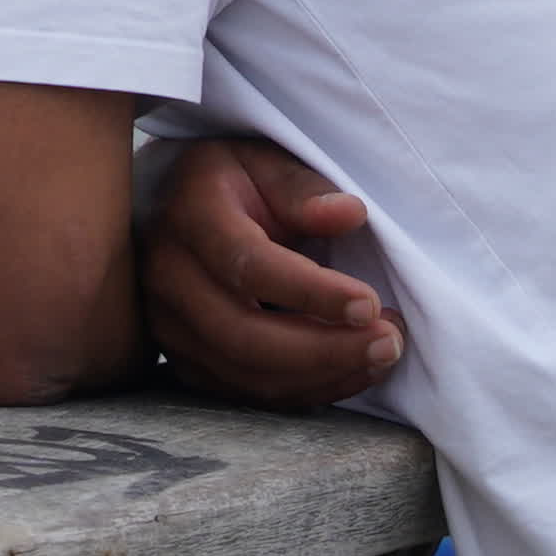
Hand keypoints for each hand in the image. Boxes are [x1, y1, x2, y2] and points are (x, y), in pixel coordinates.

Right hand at [138, 133, 399, 407]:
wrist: (177, 210)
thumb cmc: (233, 183)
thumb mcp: (266, 163)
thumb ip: (304, 189)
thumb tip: (349, 214)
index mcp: (190, 216)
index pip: (248, 265)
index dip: (312, 292)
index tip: (371, 304)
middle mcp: (167, 276)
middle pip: (245, 336)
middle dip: (327, 350)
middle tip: (389, 343)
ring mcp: (168, 326)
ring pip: (248, 374)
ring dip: (323, 375)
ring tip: (380, 356)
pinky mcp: (184, 360)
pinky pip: (248, 393)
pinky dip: (306, 391)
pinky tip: (349, 370)